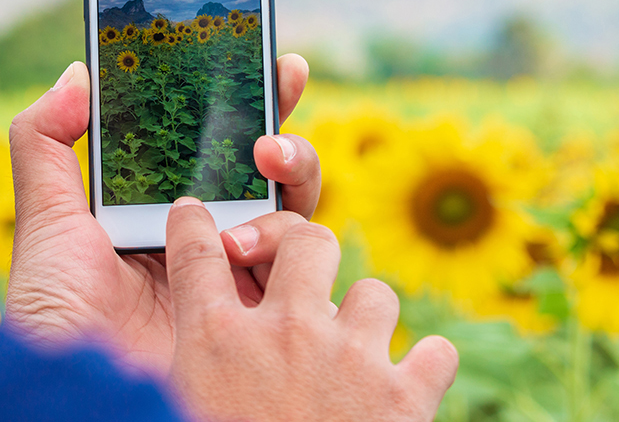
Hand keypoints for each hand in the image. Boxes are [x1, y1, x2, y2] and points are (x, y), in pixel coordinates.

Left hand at [5, 54, 319, 377]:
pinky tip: (246, 238)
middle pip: (268, 167)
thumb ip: (46, 144)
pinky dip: (291, 234)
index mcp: (167, 208)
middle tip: (278, 92)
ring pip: (298, 204)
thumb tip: (77, 71)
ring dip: (292, 169)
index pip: (213, 144)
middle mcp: (213, 235)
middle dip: (283, 123)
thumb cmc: (57, 315)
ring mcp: (245, 271)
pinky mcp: (270, 308)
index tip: (262, 56)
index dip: (243, 99)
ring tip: (266, 159)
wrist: (83, 393)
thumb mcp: (45, 222)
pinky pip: (306, 258)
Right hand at [165, 198, 458, 421]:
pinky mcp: (404, 398)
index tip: (196, 214)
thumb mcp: (183, 406)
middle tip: (302, 277)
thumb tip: (194, 352)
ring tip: (354, 356)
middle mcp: (284, 332)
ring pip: (375, 292)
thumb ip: (190, 371)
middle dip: (304, 249)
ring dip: (366, 320)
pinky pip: (436, 351)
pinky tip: (409, 386)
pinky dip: (426, 368)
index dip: (194, 224)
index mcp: (216, 342)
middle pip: (307, 239)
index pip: (196, 253)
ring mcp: (349, 358)